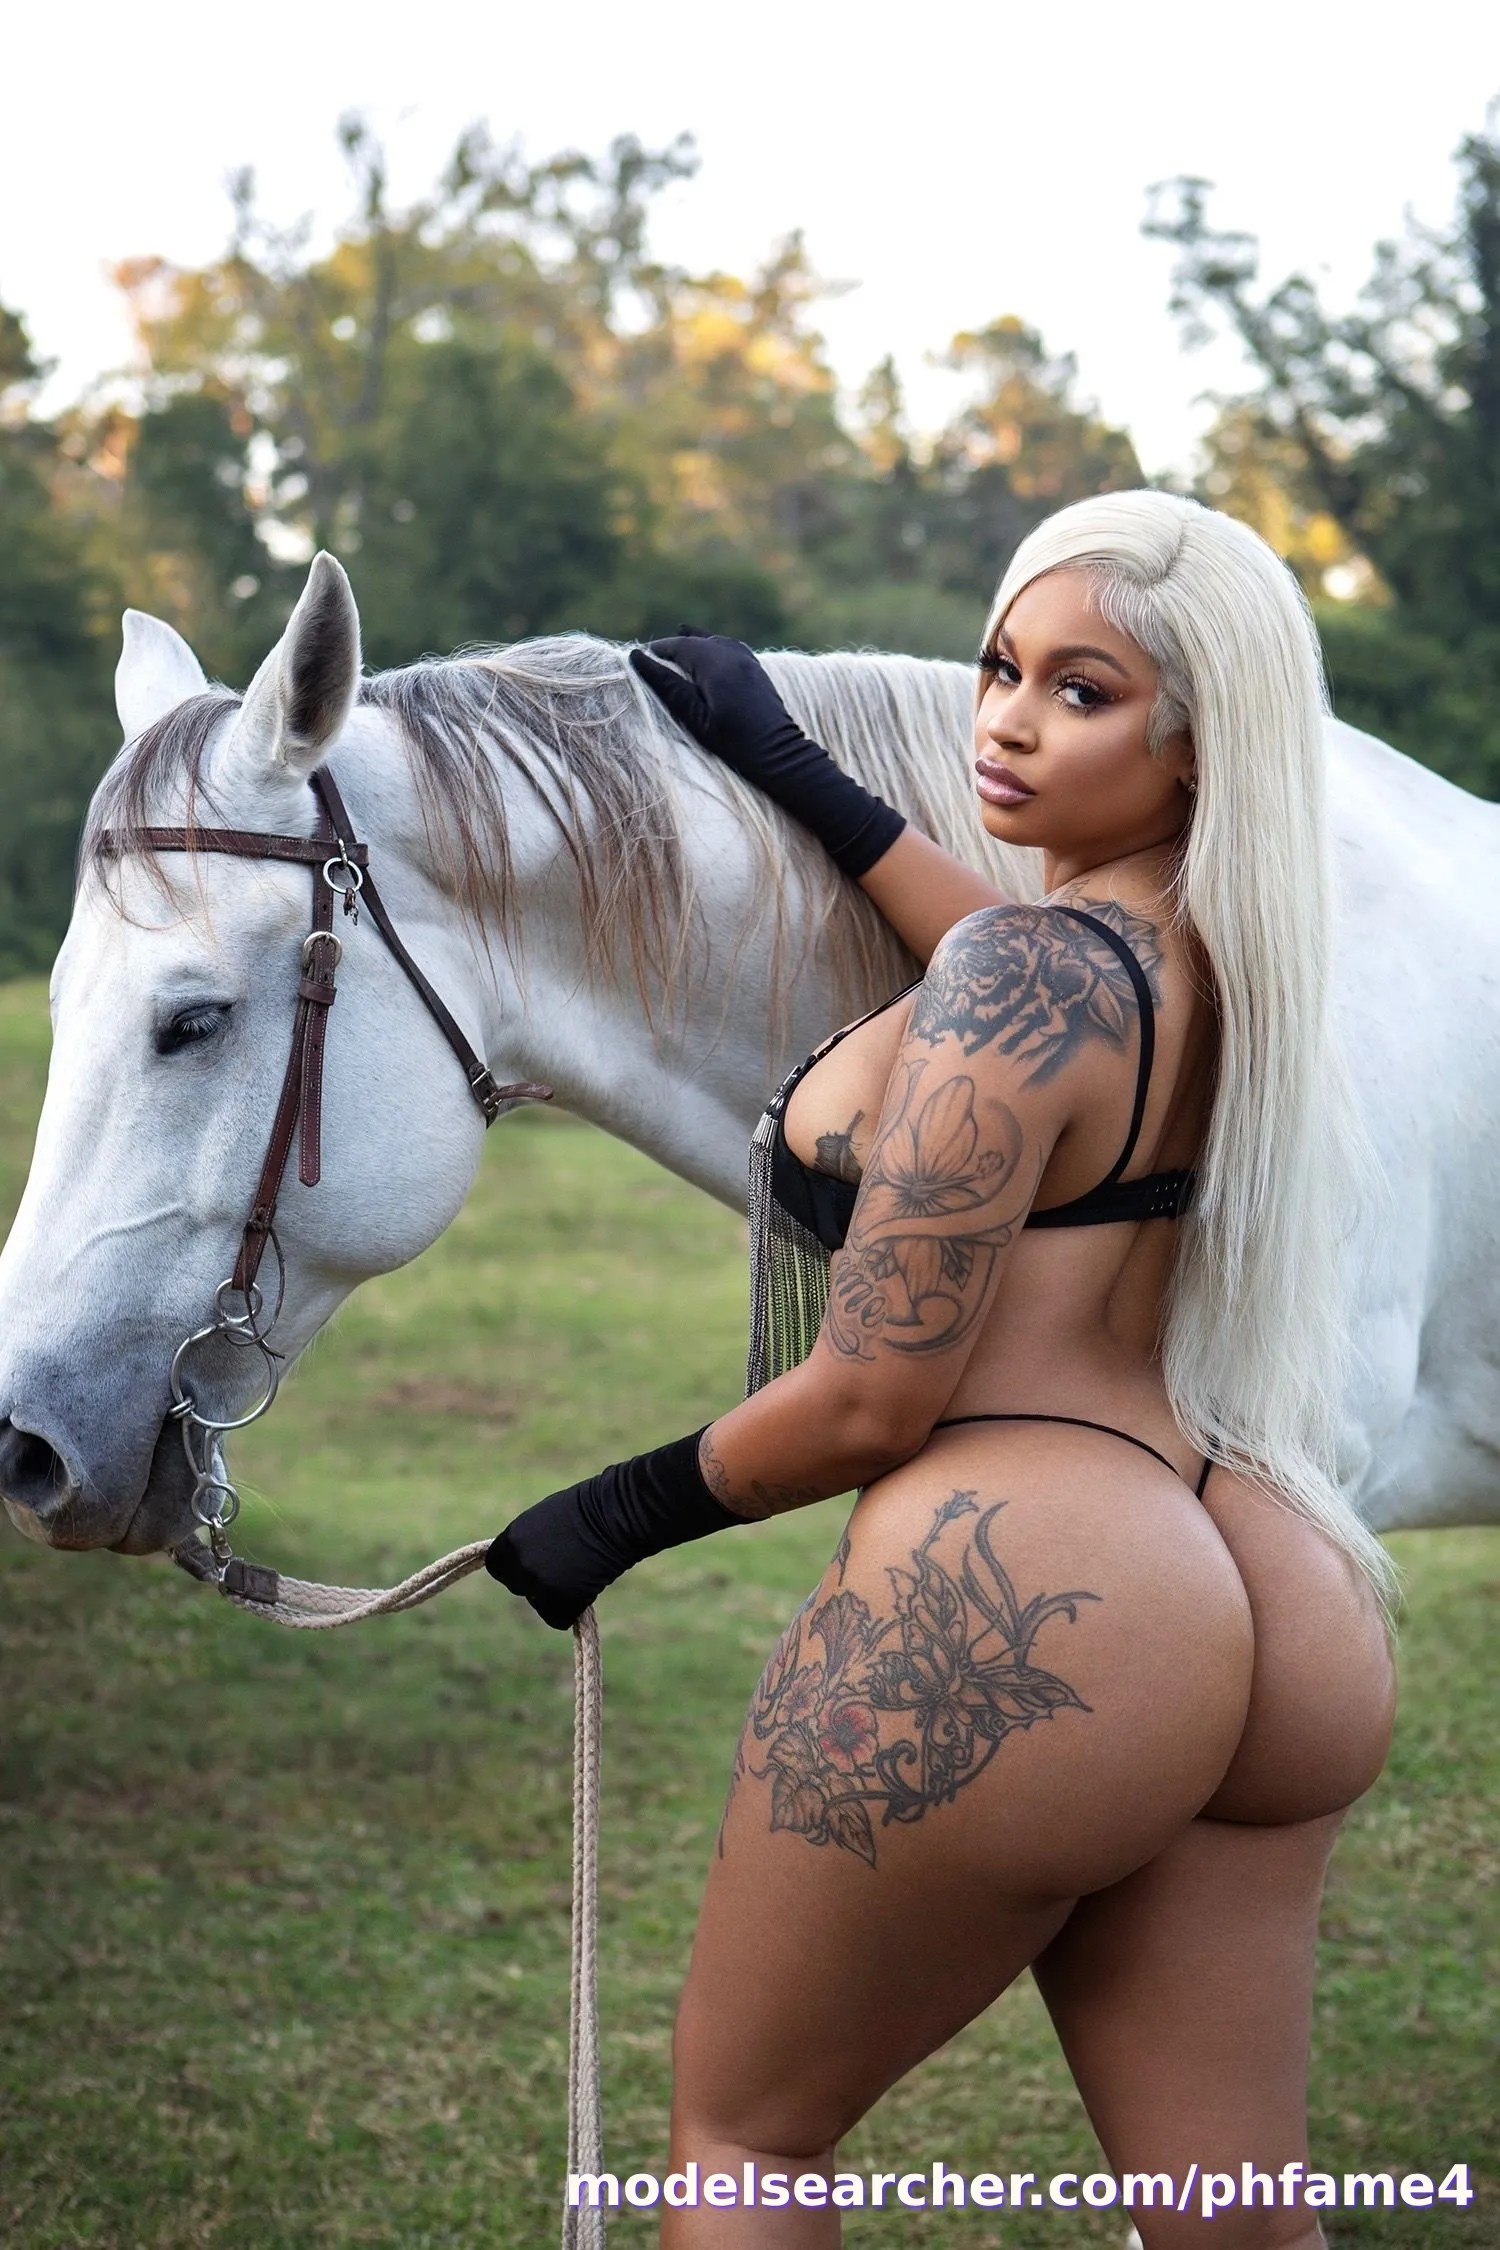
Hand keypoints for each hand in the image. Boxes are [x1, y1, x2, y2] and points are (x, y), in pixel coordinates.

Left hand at [486, 1426, 744, 1630]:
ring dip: (555, 1594)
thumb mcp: (543, 1519)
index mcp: (512, 1540)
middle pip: (519, 1586)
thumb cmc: (585, 1511)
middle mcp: (520, 1564)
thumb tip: (519, 1559)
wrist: (615, 1517)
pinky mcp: (562, 1603)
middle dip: (536, 1581)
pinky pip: (558, 1617)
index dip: (516, 1567)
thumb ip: (526, 1542)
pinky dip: (571, 1609)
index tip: (534, 1562)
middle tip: (564, 1565)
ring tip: (580, 1570)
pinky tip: (587, 1587)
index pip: (498, 1567)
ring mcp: (540, 1585)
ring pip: (540, 1602)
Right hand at [629, 626, 905, 877]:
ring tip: (674, 652)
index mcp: (715, 663)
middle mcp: (732, 654)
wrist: (780, 754)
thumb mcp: (695, 719)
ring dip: (693, 646)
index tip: (639, 656)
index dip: (658, 649)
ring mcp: (747, 659)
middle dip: (674, 647)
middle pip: (695, 641)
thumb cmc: (734, 743)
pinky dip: (711, 648)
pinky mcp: (755, 668)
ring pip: (713, 641)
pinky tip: (707, 653)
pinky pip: (728, 647)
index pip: (679, 645)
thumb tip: (638, 658)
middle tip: (653, 658)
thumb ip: (668, 687)